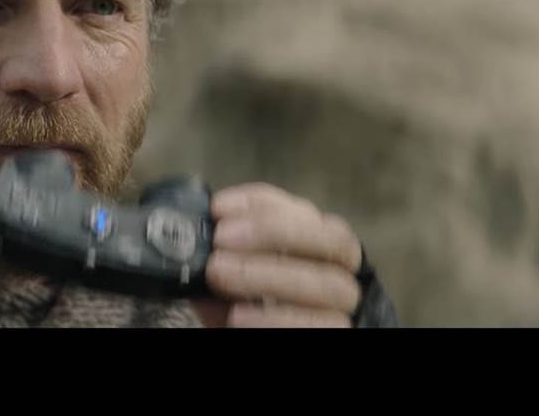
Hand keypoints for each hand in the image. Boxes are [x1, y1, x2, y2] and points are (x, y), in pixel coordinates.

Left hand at [192, 183, 363, 327]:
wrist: (252, 335)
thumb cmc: (246, 310)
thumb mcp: (227, 285)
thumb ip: (221, 262)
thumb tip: (192, 248)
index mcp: (317, 244)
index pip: (304, 210)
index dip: (262, 203)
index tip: (218, 208)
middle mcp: (340, 269)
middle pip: (332, 238)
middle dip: (273, 231)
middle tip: (222, 238)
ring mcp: (345, 304)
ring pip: (327, 282)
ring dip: (268, 274)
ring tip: (220, 274)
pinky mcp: (341, 333)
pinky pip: (323, 325)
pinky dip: (277, 317)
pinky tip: (240, 315)